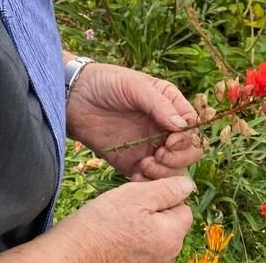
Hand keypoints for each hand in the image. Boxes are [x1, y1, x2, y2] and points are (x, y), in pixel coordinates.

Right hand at [51, 176, 194, 262]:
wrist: (73, 253)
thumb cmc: (104, 222)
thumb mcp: (137, 196)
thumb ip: (168, 190)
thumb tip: (188, 185)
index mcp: (171, 237)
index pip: (183, 207)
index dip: (166, 192)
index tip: (144, 187)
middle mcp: (166, 255)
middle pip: (170, 220)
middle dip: (155, 205)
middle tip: (130, 198)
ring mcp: (150, 262)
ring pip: (155, 230)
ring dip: (142, 217)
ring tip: (119, 212)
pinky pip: (142, 242)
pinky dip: (133, 232)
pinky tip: (115, 227)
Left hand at [66, 63, 202, 180]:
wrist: (72, 97)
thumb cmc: (104, 82)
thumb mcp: (133, 85)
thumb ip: (159, 104)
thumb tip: (182, 126)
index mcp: (169, 104)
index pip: (193, 126)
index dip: (187, 138)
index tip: (169, 141)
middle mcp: (163, 127)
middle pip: (189, 151)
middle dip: (178, 158)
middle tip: (157, 155)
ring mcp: (149, 145)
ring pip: (174, 169)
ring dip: (165, 173)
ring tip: (145, 164)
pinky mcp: (132, 162)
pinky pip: (150, 179)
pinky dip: (149, 183)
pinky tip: (136, 175)